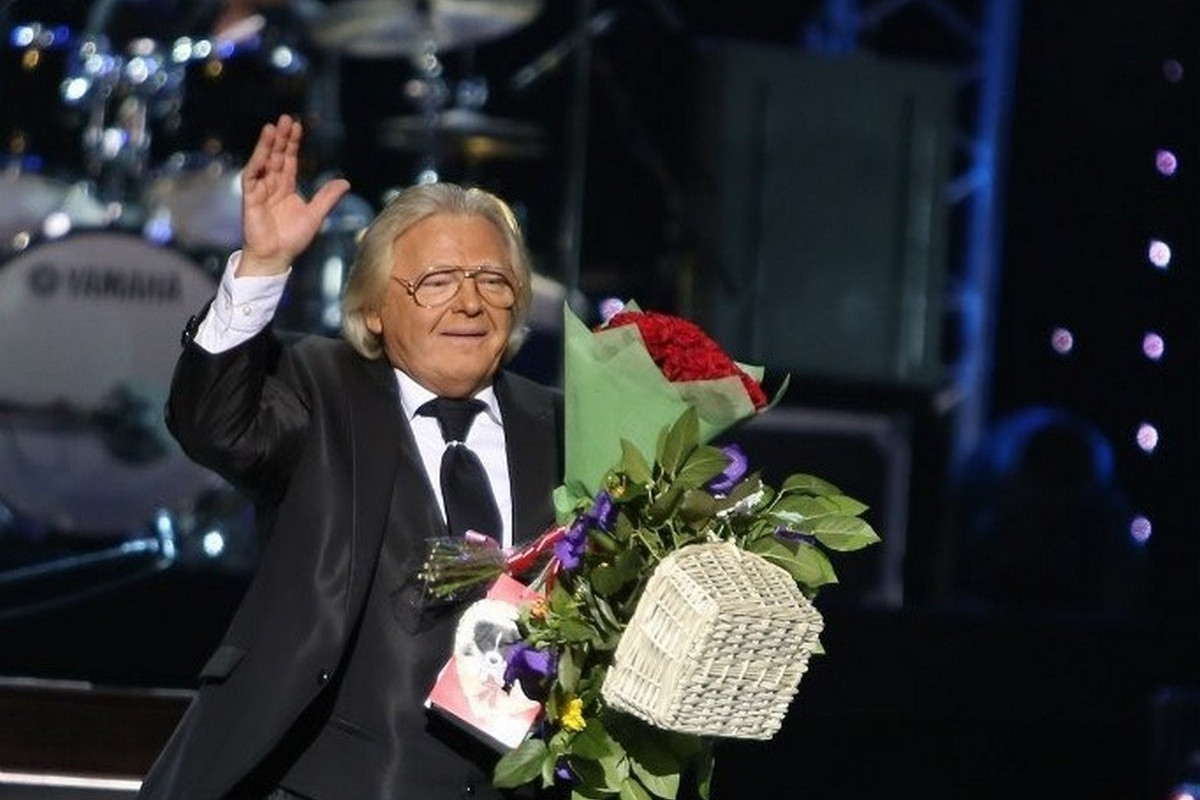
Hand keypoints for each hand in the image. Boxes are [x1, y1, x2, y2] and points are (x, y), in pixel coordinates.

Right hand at [238, 114, 350, 276]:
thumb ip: (328, 198)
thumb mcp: (316, 215)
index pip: (288, 159)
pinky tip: (263, 152)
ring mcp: (260, 189)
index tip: (298, 126)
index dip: (292, 143)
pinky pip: (251, 176)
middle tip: (286, 118)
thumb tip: (345, 182)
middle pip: (275, 155)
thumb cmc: (293, 238)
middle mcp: (272, 184)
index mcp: (286, 186)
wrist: (277, 257)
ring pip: (263, 161)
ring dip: (267, 145)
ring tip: (272, 127)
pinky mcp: (250, 198)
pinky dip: (256, 163)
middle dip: (280, 137)